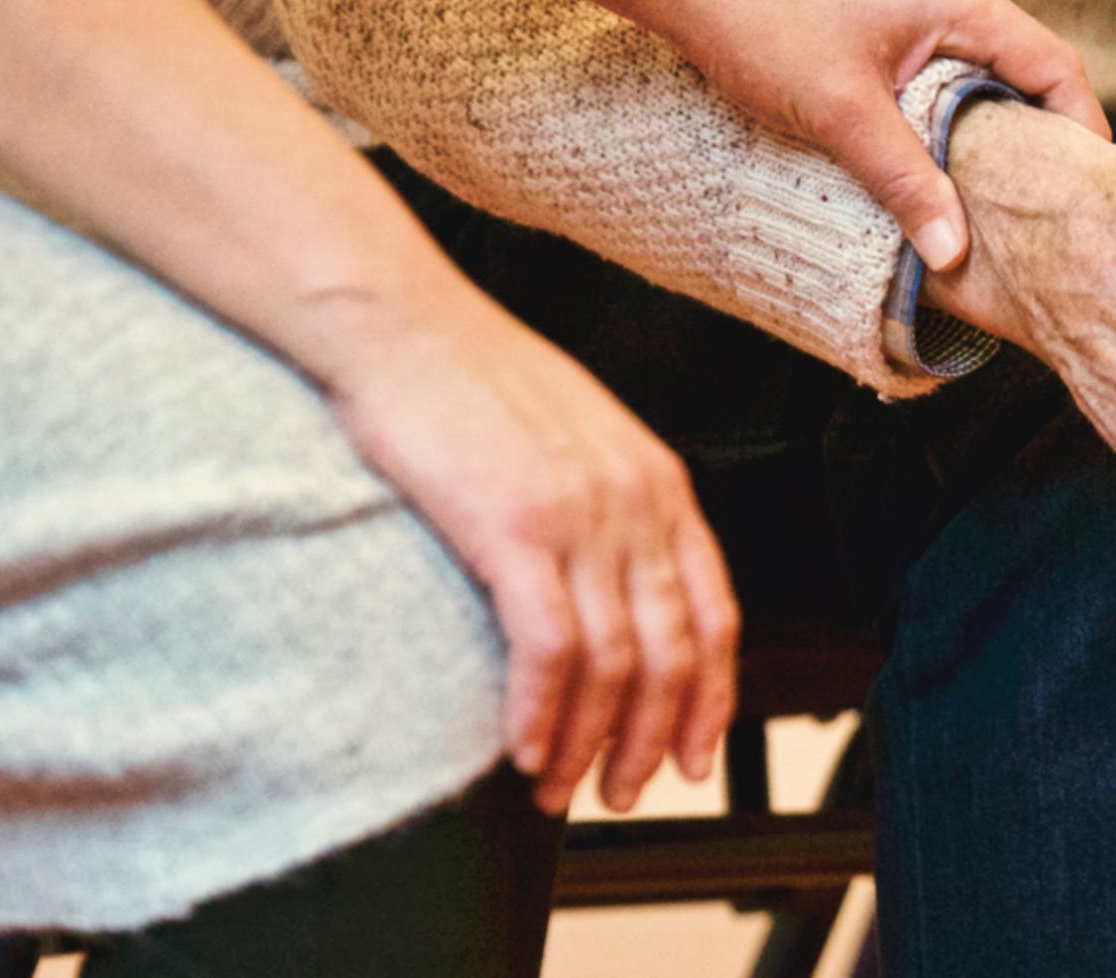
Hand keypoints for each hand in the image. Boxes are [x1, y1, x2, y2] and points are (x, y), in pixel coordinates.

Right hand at [300, 280, 740, 815]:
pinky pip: (550, 648)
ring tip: (557, 788)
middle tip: (618, 792)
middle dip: (649, 741)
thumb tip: (611, 587)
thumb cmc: (470, 380)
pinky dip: (541, 713)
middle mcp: (636, 503)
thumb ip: (609, 507)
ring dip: (587, 743)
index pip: (716, 615)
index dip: (710, 699)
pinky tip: (522, 749)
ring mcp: (580, 515)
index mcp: (660, 483)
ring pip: (614, 664)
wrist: (399, 323)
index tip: (691, 756)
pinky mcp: (514, 526)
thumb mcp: (576, 437)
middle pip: (673, 654)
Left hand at [649, 0, 1109, 271]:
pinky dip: (953, 109)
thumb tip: (955, 253)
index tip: (1085, 193)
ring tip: (994, 194)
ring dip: (992, 125)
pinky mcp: (887, 10)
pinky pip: (946, 63)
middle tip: (1045, 207)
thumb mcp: (841, 114)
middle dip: (1041, 136)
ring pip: (984, 68)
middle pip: (1028, 68)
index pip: (1055, 66)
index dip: (1081, 130)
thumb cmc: (759, 23)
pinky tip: (935, 155)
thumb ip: (906, 182)